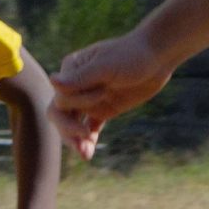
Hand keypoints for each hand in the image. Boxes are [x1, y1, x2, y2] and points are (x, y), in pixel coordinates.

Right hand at [51, 30, 172, 159]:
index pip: (61, 95)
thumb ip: (80, 78)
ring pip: (73, 124)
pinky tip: (88, 154)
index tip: (103, 93)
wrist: (157, 58)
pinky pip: (90, 128)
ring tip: (84, 154)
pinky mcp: (104, 110)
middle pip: (61, 113)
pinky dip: (88, 140)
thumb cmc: (131, 55)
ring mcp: (90, 99)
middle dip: (68, 129)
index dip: (77, 101)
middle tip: (81, 143)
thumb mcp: (106, 66)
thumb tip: (51, 82)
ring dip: (75, 139)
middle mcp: (76, 85)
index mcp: (71, 70)